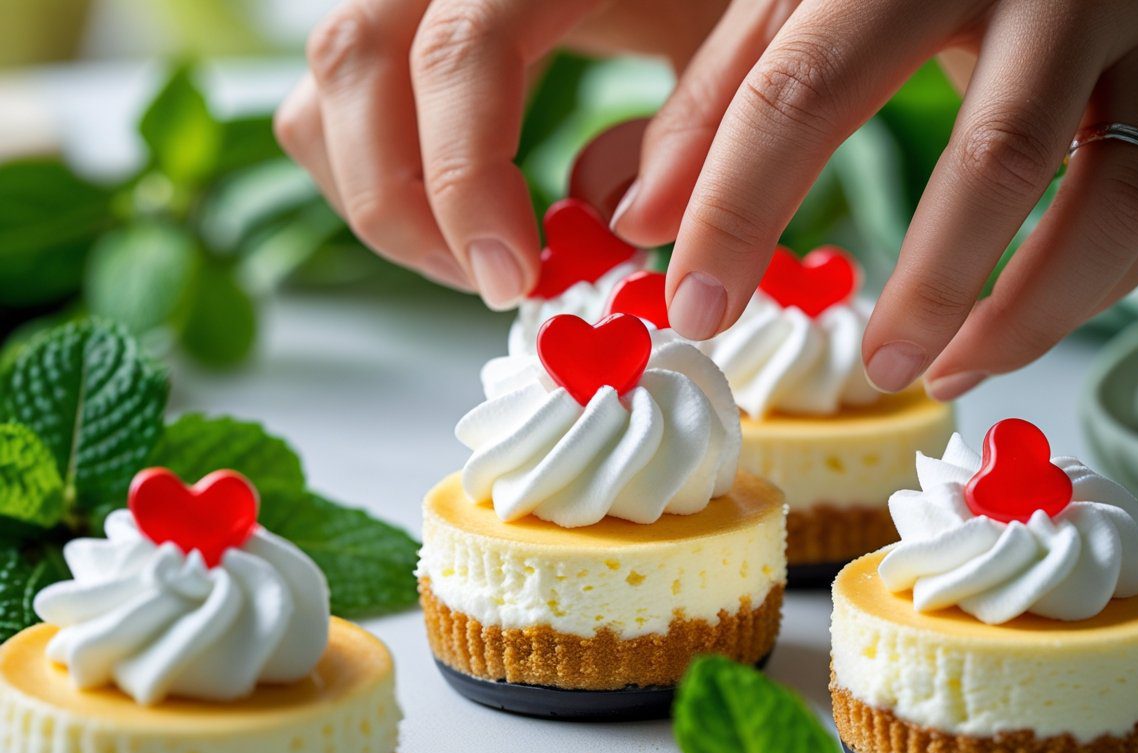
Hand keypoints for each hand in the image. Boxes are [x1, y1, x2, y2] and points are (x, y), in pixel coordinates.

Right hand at [274, 0, 726, 307]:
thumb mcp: (747, 40)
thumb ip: (701, 126)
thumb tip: (626, 228)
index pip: (460, 51)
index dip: (466, 176)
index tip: (514, 278)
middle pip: (358, 58)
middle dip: (402, 201)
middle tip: (489, 283)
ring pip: (333, 75)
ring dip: (377, 191)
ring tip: (472, 262)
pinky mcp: (410, 20)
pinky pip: (338, 88)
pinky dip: (369, 168)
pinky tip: (451, 222)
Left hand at [610, 0, 1137, 397]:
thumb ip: (725, 90)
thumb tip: (645, 218)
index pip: (805, 89)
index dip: (739, 212)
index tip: (695, 310)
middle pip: (997, 154)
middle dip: (926, 283)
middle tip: (866, 366)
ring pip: (1111, 199)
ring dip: (1025, 311)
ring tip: (942, 372)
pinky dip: (1085, 294)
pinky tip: (1005, 334)